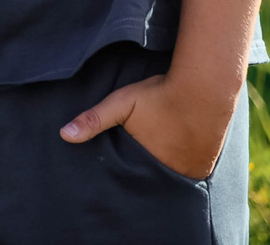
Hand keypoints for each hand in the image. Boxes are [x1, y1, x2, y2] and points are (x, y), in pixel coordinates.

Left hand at [59, 70, 230, 179]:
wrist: (204, 88)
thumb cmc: (160, 96)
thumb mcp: (121, 104)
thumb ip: (93, 120)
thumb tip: (63, 135)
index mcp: (148, 166)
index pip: (130, 178)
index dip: (125, 171)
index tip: (121, 162)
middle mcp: (172, 175)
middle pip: (151, 180)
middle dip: (143, 172)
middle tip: (140, 156)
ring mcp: (192, 172)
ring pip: (171, 177)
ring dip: (164, 169)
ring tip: (159, 152)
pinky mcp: (205, 165)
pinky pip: (189, 172)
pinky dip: (181, 165)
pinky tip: (177, 151)